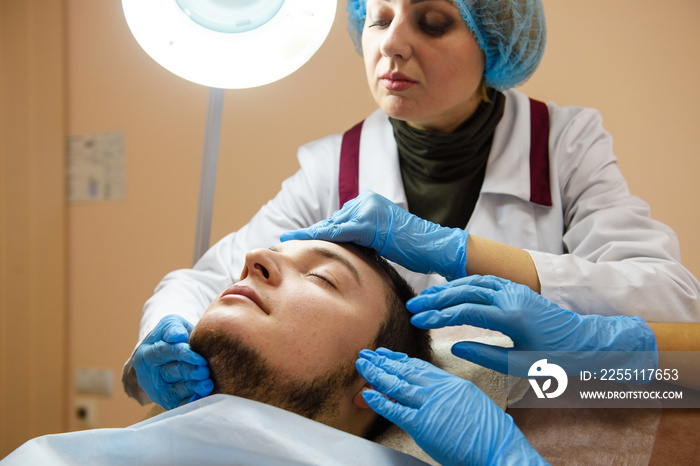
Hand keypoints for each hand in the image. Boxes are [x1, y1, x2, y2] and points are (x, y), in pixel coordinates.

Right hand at [133, 314, 212, 408]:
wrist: (169, 353)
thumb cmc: (172, 335)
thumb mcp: (170, 324)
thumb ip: (173, 328)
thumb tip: (178, 336)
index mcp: (147, 354)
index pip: (165, 352)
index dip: (184, 355)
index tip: (201, 358)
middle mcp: (150, 374)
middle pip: (171, 373)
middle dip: (190, 372)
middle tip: (205, 371)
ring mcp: (158, 390)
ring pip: (176, 390)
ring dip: (193, 388)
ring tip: (207, 384)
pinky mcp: (168, 401)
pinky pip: (180, 404)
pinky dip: (191, 401)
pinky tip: (203, 396)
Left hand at [280, 190, 467, 279]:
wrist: (435, 247)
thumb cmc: (413, 249)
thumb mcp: (382, 239)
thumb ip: (362, 237)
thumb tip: (341, 246)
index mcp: (369, 203)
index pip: (338, 218)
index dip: (316, 230)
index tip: (295, 236)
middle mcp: (366, 201)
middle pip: (331, 220)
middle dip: (310, 232)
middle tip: (285, 238)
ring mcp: (367, 209)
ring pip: (332, 225)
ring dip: (311, 235)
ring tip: (288, 240)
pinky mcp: (369, 223)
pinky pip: (339, 231)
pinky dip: (321, 237)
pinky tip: (303, 240)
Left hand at [356, 348, 545, 465]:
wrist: (500, 450)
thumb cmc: (492, 434)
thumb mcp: (474, 404)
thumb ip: (453, 397)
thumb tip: (440, 396)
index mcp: (453, 383)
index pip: (420, 366)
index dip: (400, 359)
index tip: (386, 354)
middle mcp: (440, 389)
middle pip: (405, 370)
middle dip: (383, 361)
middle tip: (367, 354)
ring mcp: (431, 405)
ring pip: (397, 384)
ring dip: (376, 374)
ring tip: (362, 365)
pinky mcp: (423, 425)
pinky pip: (395, 410)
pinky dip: (379, 401)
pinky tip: (367, 393)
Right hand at [407, 275, 657, 378]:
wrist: (587, 342)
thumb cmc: (556, 358)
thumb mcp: (521, 365)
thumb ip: (485, 354)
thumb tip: (455, 345)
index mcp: (511, 317)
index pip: (465, 312)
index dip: (438, 316)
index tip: (419, 322)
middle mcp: (511, 297)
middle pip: (464, 292)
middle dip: (436, 299)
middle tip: (413, 307)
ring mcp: (514, 290)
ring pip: (473, 283)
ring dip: (447, 289)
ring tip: (426, 298)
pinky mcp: (517, 289)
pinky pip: (485, 281)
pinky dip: (464, 284)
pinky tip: (451, 290)